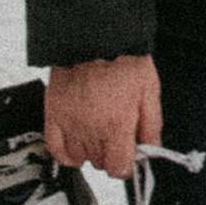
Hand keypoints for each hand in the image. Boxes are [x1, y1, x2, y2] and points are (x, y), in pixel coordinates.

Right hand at [45, 54, 160, 179]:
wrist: (95, 36)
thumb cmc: (123, 59)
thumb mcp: (149, 91)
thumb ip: (151, 125)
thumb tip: (151, 150)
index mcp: (116, 124)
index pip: (119, 168)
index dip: (127, 164)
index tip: (129, 155)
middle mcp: (91, 128)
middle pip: (100, 164)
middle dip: (111, 153)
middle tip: (116, 136)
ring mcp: (70, 123)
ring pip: (79, 158)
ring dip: (90, 152)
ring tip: (98, 134)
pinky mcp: (54, 114)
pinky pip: (56, 149)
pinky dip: (66, 152)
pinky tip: (76, 144)